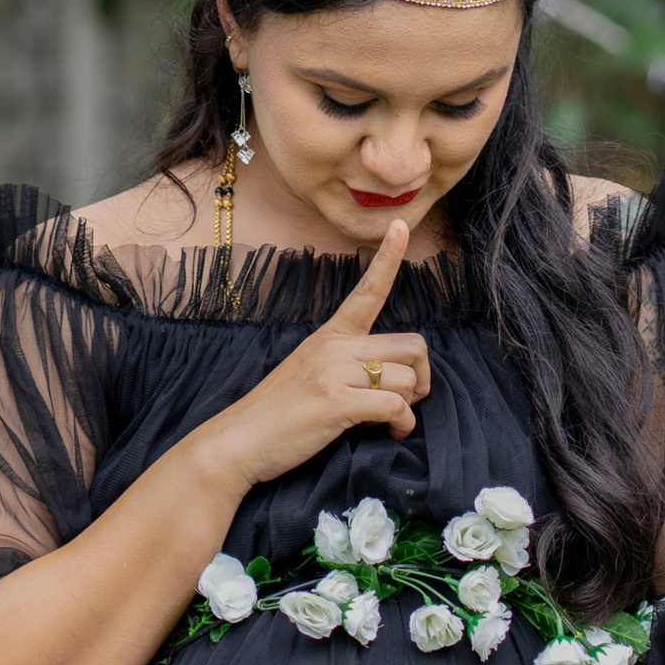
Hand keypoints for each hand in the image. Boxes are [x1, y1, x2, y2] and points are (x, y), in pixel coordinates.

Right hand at [201, 220, 431, 486]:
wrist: (242, 438)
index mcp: (332, 334)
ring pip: (407, 379)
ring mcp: (336, 373)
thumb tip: (387, 373)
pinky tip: (390, 433)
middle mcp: (336, 347)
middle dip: (422, 377)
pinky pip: (394, 407)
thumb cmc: (280, 409)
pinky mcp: (337, 403)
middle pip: (412, 345)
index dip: (388, 259)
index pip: (367, 291)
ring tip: (389, 421)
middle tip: (405, 400)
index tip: (399, 226)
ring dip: (409, 406)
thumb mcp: (312, 369)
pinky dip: (401, 425)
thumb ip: (347, 362)